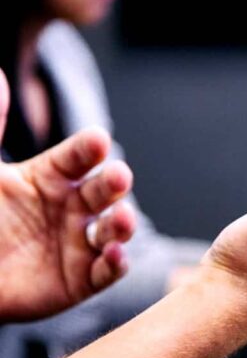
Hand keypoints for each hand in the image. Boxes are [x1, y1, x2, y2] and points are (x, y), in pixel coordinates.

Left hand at [0, 69, 135, 321]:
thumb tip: (0, 77)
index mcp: (49, 177)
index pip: (78, 157)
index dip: (89, 150)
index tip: (98, 140)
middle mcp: (70, 208)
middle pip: (103, 191)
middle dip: (115, 184)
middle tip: (120, 176)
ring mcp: (78, 244)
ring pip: (112, 231)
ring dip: (123, 224)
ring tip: (122, 220)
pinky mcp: (80, 280)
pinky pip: (105, 272)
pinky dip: (116, 265)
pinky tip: (115, 255)